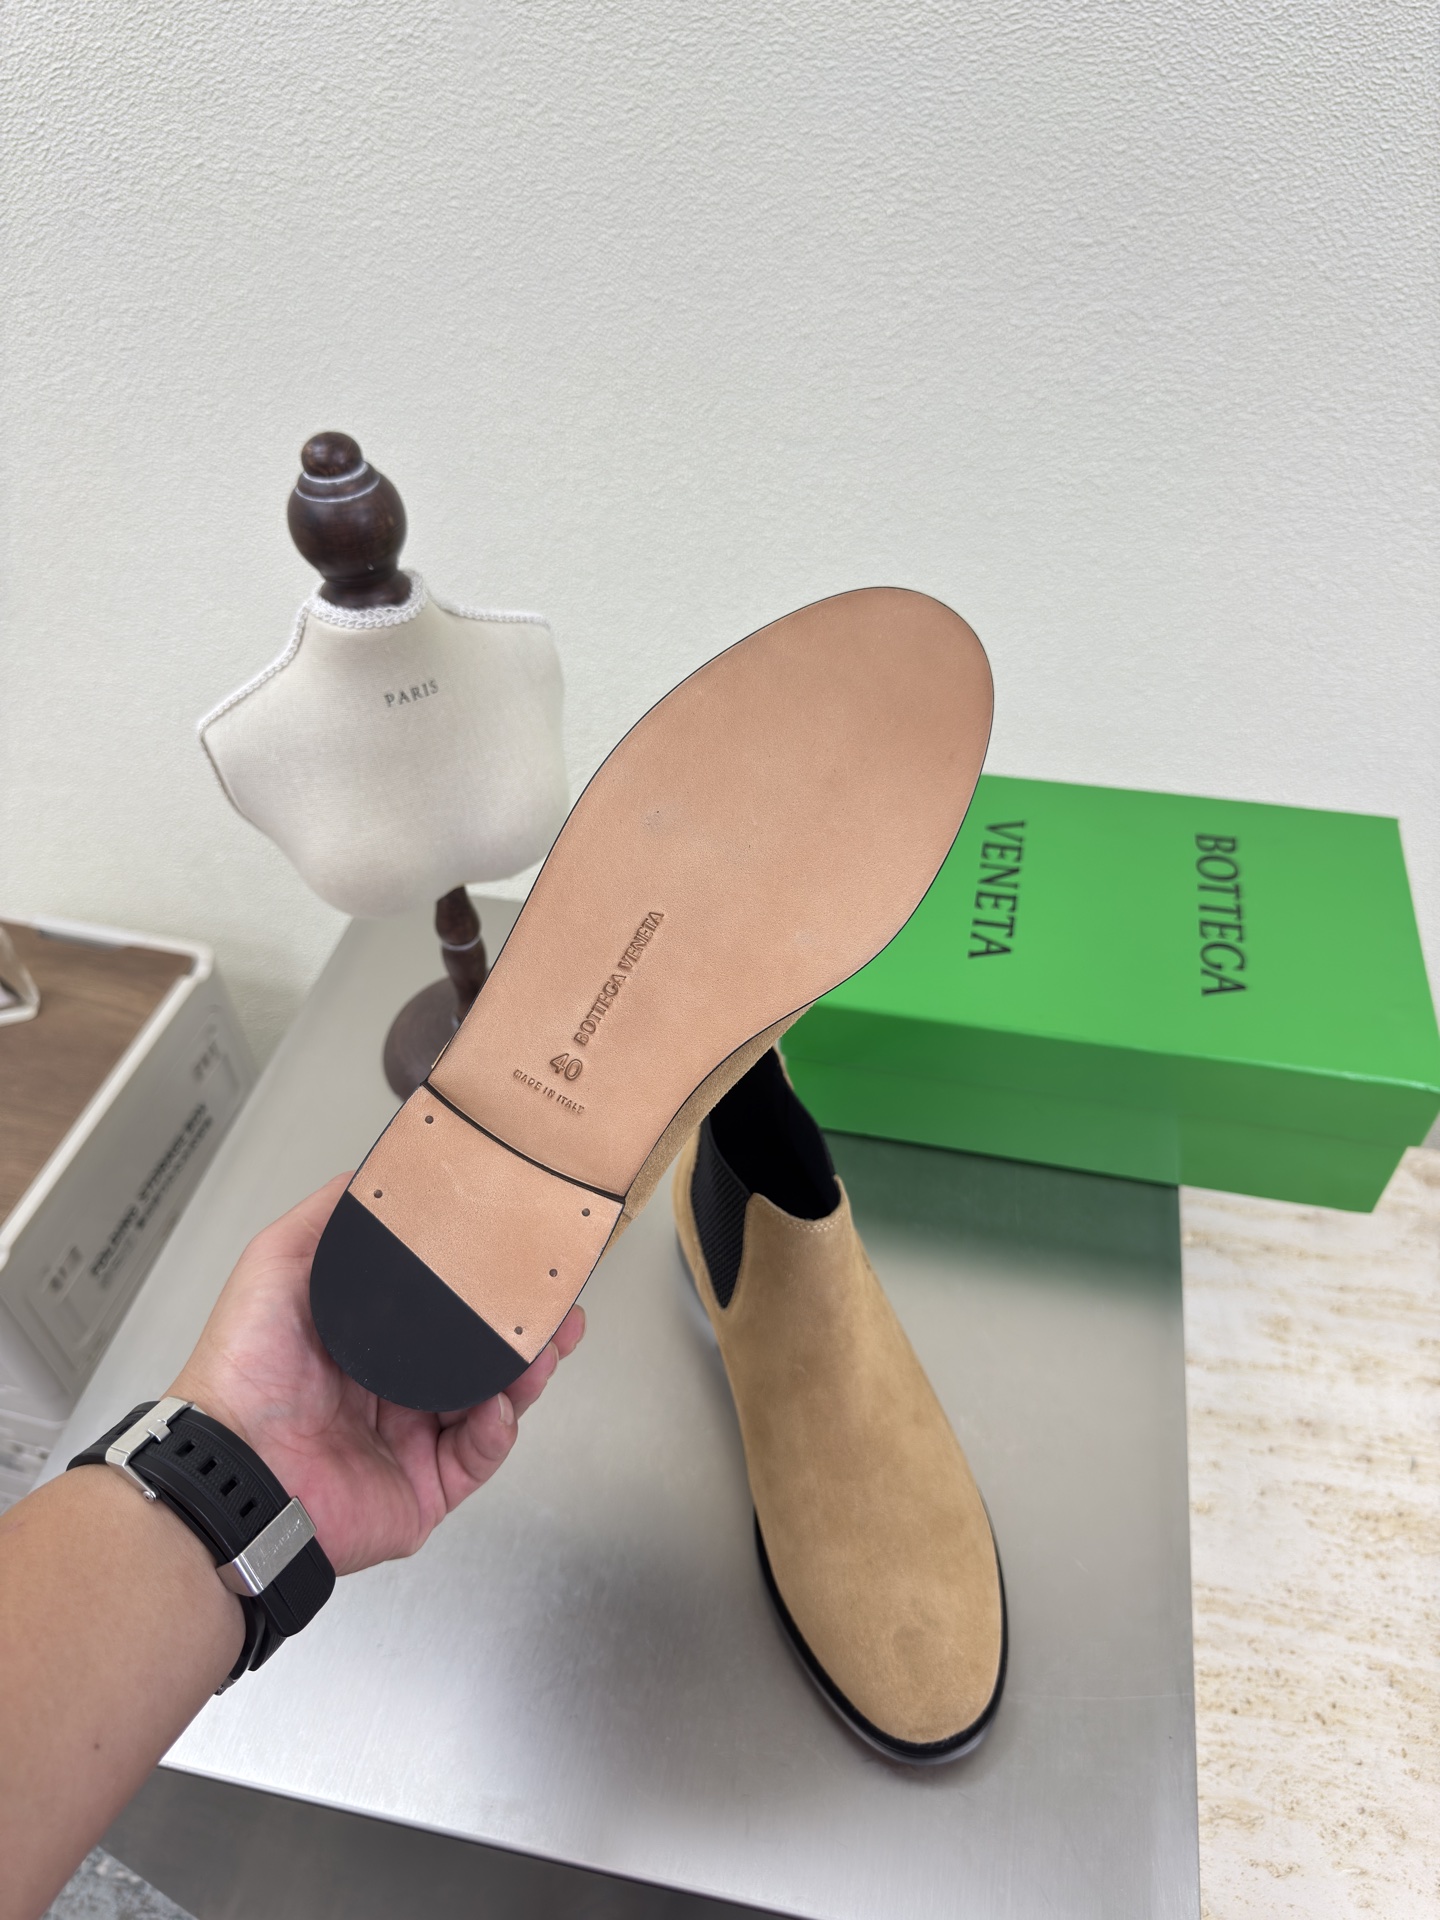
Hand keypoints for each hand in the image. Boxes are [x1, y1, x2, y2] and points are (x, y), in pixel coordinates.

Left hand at [169, 1175, 582, 1574]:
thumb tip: (376, 1169)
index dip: (487, 1285)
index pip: (444, 1308)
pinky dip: (498, 1432)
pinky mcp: (425, 1489)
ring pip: (493, 1403)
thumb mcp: (278, 1262)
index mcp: (368, 1340)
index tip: (523, 1258)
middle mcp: (394, 1389)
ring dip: (525, 1376)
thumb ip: (330, 1216)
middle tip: (558, 1310)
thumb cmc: (242, 1370)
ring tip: (543, 1353)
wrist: (235, 1464)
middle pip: (480, 1355)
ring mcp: (412, 1441)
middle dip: (526, 1332)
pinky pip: (479, 1458)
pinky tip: (499, 1407)